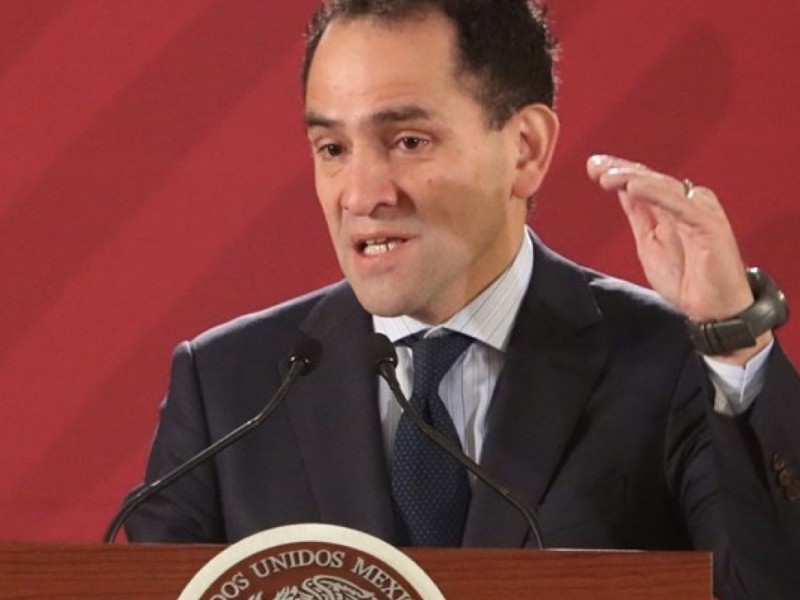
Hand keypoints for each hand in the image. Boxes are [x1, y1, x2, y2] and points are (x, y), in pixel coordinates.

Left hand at [586, 154, 771, 363]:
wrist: (713, 309)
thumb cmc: (685, 277)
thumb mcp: (649, 242)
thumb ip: (639, 214)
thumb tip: (622, 188)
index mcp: (672, 206)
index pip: (642, 181)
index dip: (618, 170)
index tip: (592, 166)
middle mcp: (687, 203)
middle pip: (650, 179)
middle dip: (620, 170)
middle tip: (594, 166)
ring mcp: (699, 211)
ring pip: (662, 187)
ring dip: (633, 178)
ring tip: (607, 177)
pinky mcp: (709, 224)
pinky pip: (679, 205)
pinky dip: (656, 194)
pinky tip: (633, 187)